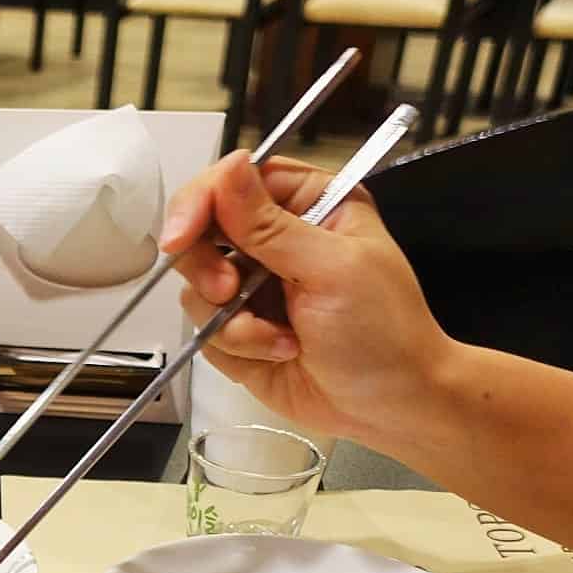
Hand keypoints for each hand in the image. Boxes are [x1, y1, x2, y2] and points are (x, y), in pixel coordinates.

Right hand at [158, 151, 455, 443]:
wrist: (390, 406)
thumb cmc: (382, 331)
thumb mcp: (331, 270)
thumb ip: (271, 225)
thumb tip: (229, 166)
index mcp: (310, 204)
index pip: (235, 180)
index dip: (201, 202)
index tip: (181, 236)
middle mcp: (277, 239)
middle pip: (202, 229)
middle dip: (207, 267)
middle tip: (228, 291)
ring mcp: (255, 285)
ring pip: (197, 286)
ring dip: (232, 320)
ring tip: (278, 340)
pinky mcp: (241, 329)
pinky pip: (205, 329)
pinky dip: (236, 346)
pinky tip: (279, 354)